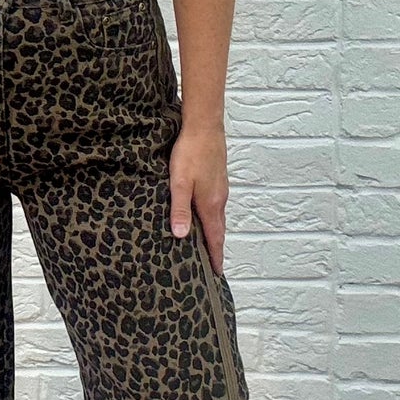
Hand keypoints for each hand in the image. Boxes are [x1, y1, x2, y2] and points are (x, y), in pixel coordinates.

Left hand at [169, 124, 227, 270]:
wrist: (204, 126)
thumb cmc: (191, 153)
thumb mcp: (179, 183)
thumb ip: (180, 210)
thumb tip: (180, 236)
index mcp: (210, 204)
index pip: (215, 238)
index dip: (216, 256)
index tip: (217, 273)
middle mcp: (219, 199)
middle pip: (219, 230)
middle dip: (216, 248)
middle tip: (213, 264)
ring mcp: (220, 188)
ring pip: (218, 216)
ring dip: (214, 232)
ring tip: (209, 244)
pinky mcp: (217, 178)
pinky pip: (216, 204)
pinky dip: (212, 216)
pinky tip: (205, 214)